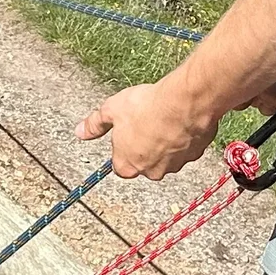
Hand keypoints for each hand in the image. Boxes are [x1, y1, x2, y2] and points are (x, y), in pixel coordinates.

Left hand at [76, 80, 220, 179]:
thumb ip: (94, 124)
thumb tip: (80, 132)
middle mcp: (151, 171)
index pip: (120, 164)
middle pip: (145, 162)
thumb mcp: (111, 110)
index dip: (122, 147)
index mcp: (127, 165)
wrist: (183, 103)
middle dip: (146, 146)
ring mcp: (175, 165)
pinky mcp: (195, 155)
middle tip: (146, 122)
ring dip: (166, 142)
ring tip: (164, 118)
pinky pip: (187, 148)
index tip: (126, 132)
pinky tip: (181, 120)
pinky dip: (184, 137)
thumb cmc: (146, 107)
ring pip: (168, 156)